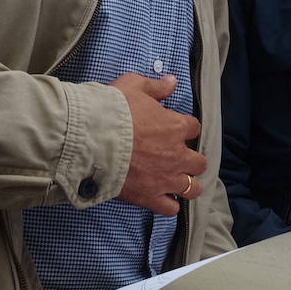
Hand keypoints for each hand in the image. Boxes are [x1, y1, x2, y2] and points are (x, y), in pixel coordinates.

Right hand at [111, 73, 206, 215]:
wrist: (91, 139)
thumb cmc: (112, 110)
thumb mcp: (133, 86)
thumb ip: (155, 86)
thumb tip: (172, 81)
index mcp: (176, 127)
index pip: (194, 127)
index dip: (185, 128)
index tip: (175, 128)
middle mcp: (177, 155)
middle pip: (199, 162)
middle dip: (191, 160)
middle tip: (177, 158)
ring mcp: (165, 178)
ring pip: (192, 188)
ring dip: (188, 185)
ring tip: (178, 183)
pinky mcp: (150, 197)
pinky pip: (170, 209)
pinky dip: (169, 206)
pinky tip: (163, 200)